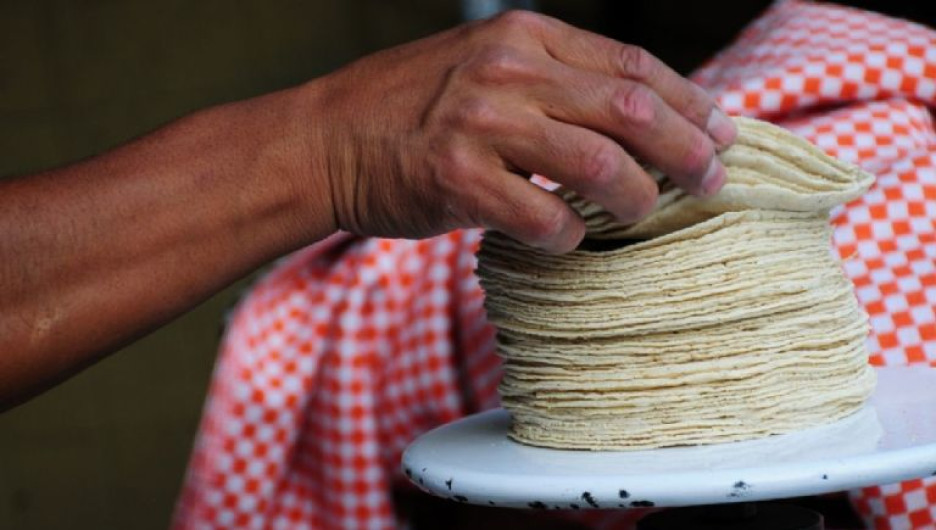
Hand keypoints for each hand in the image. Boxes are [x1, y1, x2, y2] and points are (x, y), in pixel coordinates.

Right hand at [303, 11, 736, 252]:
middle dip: (687, 148)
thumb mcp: (481, 66)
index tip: (722, 130)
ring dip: (638, 198)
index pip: (629, 63)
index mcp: (522, 36)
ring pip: (599, 164)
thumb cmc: (409, 110)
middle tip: (714, 179)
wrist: (326, 139)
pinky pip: (544, 217)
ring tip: (646, 214)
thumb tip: (634, 118)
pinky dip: (569, 235)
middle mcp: (506, 70)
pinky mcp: (456, 178)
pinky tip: (569, 239)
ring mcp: (480, 122)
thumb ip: (551, 82)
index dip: (688, 100)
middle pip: (630, 109)